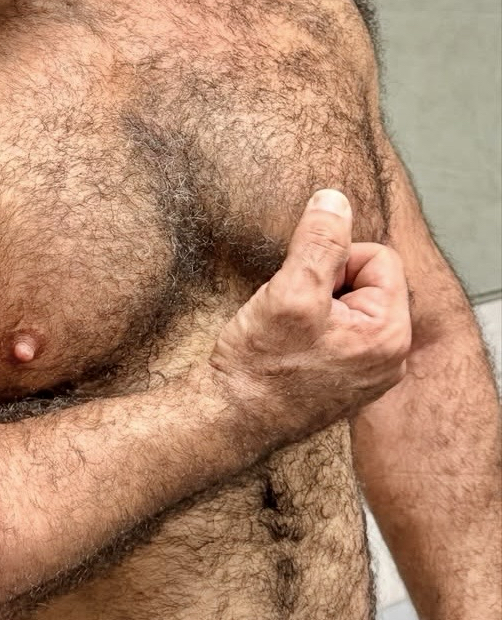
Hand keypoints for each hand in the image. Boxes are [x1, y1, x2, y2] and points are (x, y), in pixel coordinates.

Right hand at [208, 189, 410, 448]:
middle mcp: (390, 356)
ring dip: (313, 302)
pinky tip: (286, 345)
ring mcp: (368, 370)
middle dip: (324, 281)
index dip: (333, 259)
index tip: (303, 289)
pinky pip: (335, 327)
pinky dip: (309, 325)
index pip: (378, 256)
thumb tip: (335, 199)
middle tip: (293, 310)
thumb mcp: (290, 291)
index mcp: (390, 335)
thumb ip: (319, 241)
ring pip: (346, 301)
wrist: (228, 419)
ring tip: (286, 329)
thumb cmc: (259, 366)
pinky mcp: (345, 377)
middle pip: (365, 278)